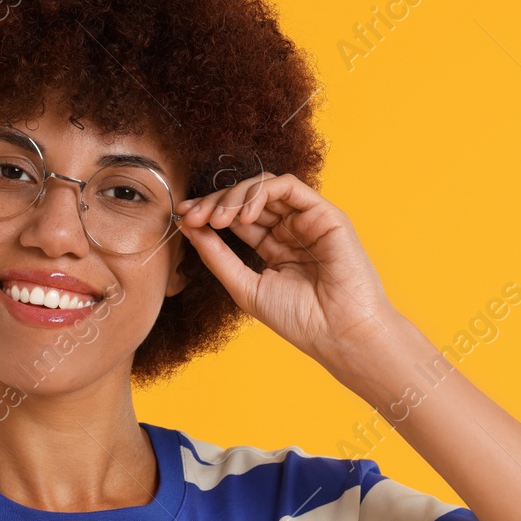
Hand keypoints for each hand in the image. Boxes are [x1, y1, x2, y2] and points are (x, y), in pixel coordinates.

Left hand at [175, 172, 400, 367]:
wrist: (339, 334)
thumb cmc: (299, 319)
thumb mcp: (245, 286)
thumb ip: (218, 256)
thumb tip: (188, 227)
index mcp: (274, 246)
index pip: (236, 218)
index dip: (207, 213)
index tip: (182, 219)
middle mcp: (291, 228)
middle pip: (246, 198)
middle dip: (215, 202)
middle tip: (193, 216)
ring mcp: (307, 219)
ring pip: (264, 186)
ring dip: (233, 197)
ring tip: (217, 220)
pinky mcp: (324, 213)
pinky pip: (288, 186)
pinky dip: (260, 193)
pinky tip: (244, 216)